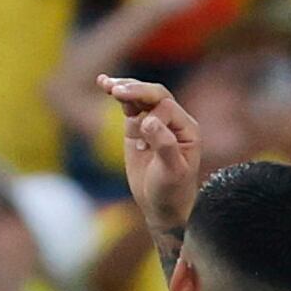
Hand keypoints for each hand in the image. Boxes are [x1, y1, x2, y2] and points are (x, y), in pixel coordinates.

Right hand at [100, 75, 203, 233]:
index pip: (166, 108)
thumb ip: (164, 145)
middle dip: (136, 90)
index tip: (141, 143)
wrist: (161, 206)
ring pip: (141, 96)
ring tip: (107, 85)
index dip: (152, 117)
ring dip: (125, 88)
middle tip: (116, 90)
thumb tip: (147, 121)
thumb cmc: (171, 192)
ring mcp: (155, 121)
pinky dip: (118, 94)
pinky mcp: (138, 126)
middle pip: (155, 94)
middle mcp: (173, 120)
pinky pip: (129, 105)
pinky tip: (104, 83)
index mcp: (187, 128)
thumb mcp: (172, 172)